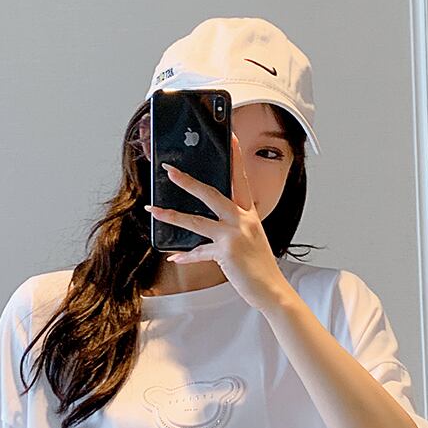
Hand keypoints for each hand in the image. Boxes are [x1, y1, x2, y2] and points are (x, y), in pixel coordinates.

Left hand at [144, 132, 290, 313]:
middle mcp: (242, 221)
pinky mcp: (226, 252)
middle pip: (211, 194)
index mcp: (249, 215)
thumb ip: (233, 228)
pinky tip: (174, 257)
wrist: (272, 290)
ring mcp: (234, 235)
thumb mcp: (251, 240)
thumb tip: (209, 227)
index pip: (241, 180)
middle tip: (170, 171)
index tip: (230, 137)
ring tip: (155, 210)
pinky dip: (186, 256)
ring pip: (197, 221)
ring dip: (172, 215)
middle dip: (188, 182)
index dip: (235, 158)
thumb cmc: (260, 267)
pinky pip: (199, 252)